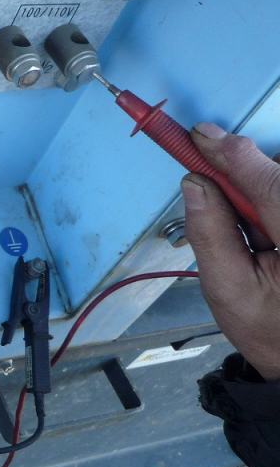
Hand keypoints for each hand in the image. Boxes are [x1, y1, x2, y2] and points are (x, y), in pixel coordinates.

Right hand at [182, 122, 279, 379]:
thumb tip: (194, 184)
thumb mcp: (228, 289)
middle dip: (247, 176)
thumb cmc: (272, 332)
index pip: (269, 183)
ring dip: (263, 191)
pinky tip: (270, 233)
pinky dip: (273, 201)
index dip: (232, 155)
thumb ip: (211, 234)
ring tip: (257, 237)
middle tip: (213, 191)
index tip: (202, 135)